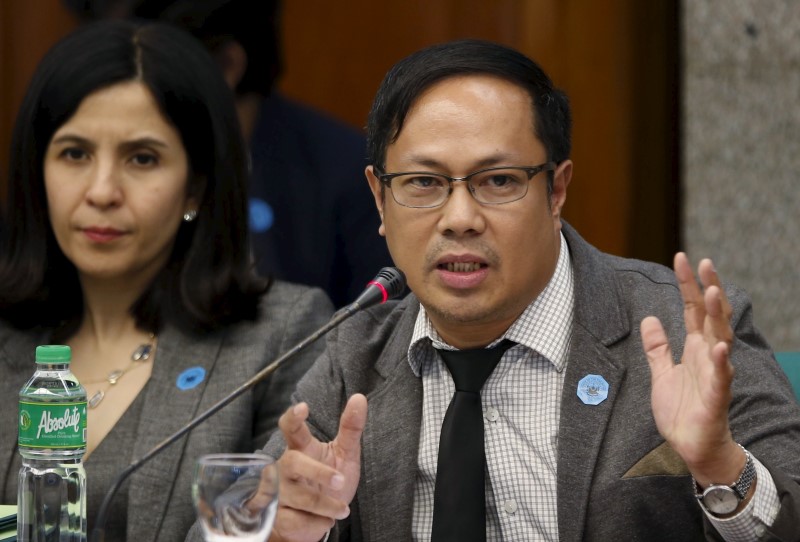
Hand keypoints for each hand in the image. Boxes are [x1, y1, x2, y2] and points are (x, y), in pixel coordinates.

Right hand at [268, 394, 366, 541]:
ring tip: (342, 509)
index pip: (291, 428)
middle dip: (317, 472)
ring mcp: (276, 492)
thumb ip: (350, 428)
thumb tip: (360, 398)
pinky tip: (322, 521)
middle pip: (292, 462)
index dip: (294, 417)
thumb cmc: (328, 482)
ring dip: (325, 505)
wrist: (315, 521)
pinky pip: (296, 521)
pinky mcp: (275, 517)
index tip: (302, 407)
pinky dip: (316, 524)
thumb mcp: (344, 455)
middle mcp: (284, 468)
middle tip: (340, 481)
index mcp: (301, 448)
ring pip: (298, 497)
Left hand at [641, 253, 744, 484]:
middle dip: (708, 289)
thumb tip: (649, 319)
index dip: (687, 284)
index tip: (682, 258)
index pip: (692, 309)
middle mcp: (707, 355)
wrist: (692, 445)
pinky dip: (720, 362)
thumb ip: (657, 347)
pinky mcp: (716, 396)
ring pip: (720, 338)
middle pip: (710, 316)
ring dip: (717, 316)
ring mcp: (714, 373)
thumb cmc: (681, 409)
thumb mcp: (661, 373)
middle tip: (704, 263)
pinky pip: (721, 376)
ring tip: (712, 292)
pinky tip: (718, 347)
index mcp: (694, 348)